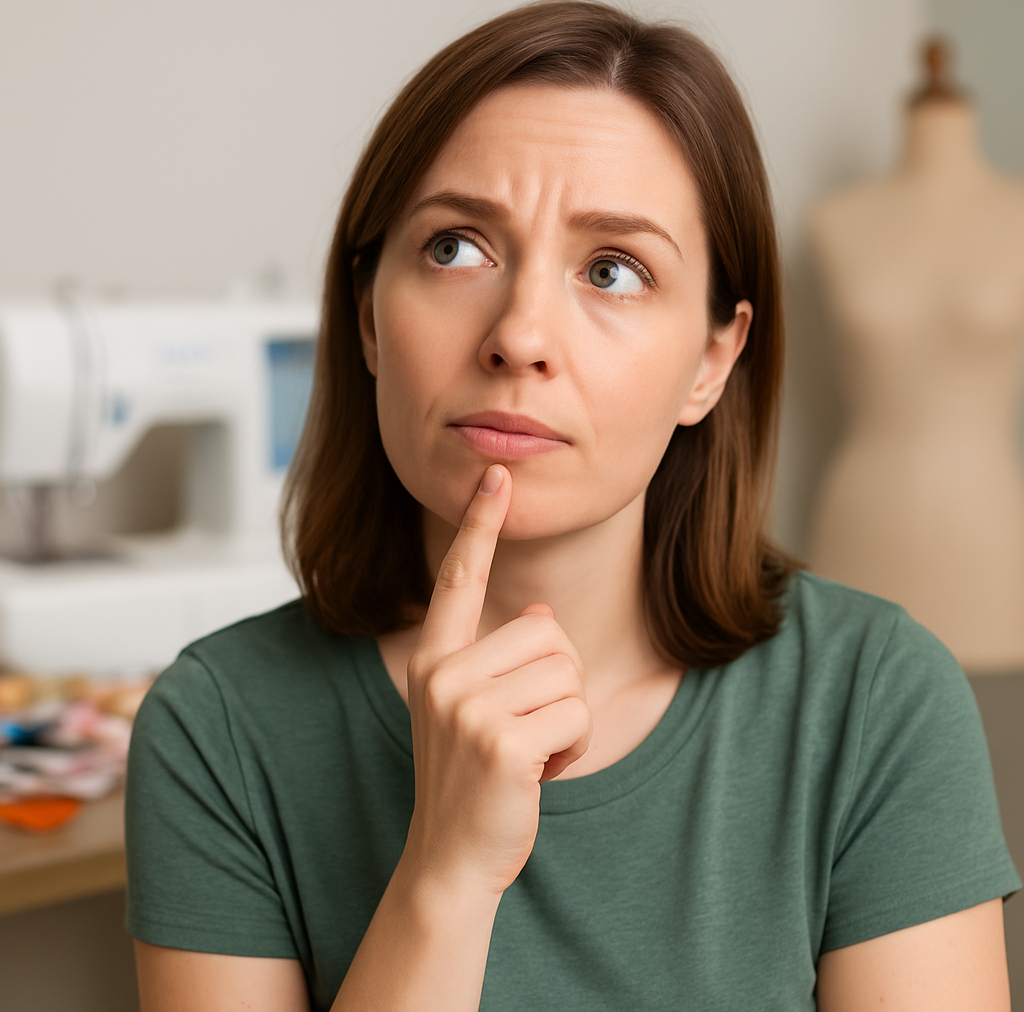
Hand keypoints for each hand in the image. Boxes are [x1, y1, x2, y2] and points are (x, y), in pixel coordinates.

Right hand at [401, 464, 591, 896]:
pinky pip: (578, 713)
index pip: (459, 577)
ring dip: (568, 717)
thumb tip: (539, 615)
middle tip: (525, 729)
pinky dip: (575, 746)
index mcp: (434, 657)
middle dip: (558, 681)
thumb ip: (498, 656)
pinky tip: (540, 772)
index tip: (496, 476)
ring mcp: (467, 707)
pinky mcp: (500, 741)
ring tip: (530, 751)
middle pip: (548, 632)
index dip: (480, 524)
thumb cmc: (474, 777)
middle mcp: (442, 673)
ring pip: (569, 672)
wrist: (452, 856)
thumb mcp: (473, 707)